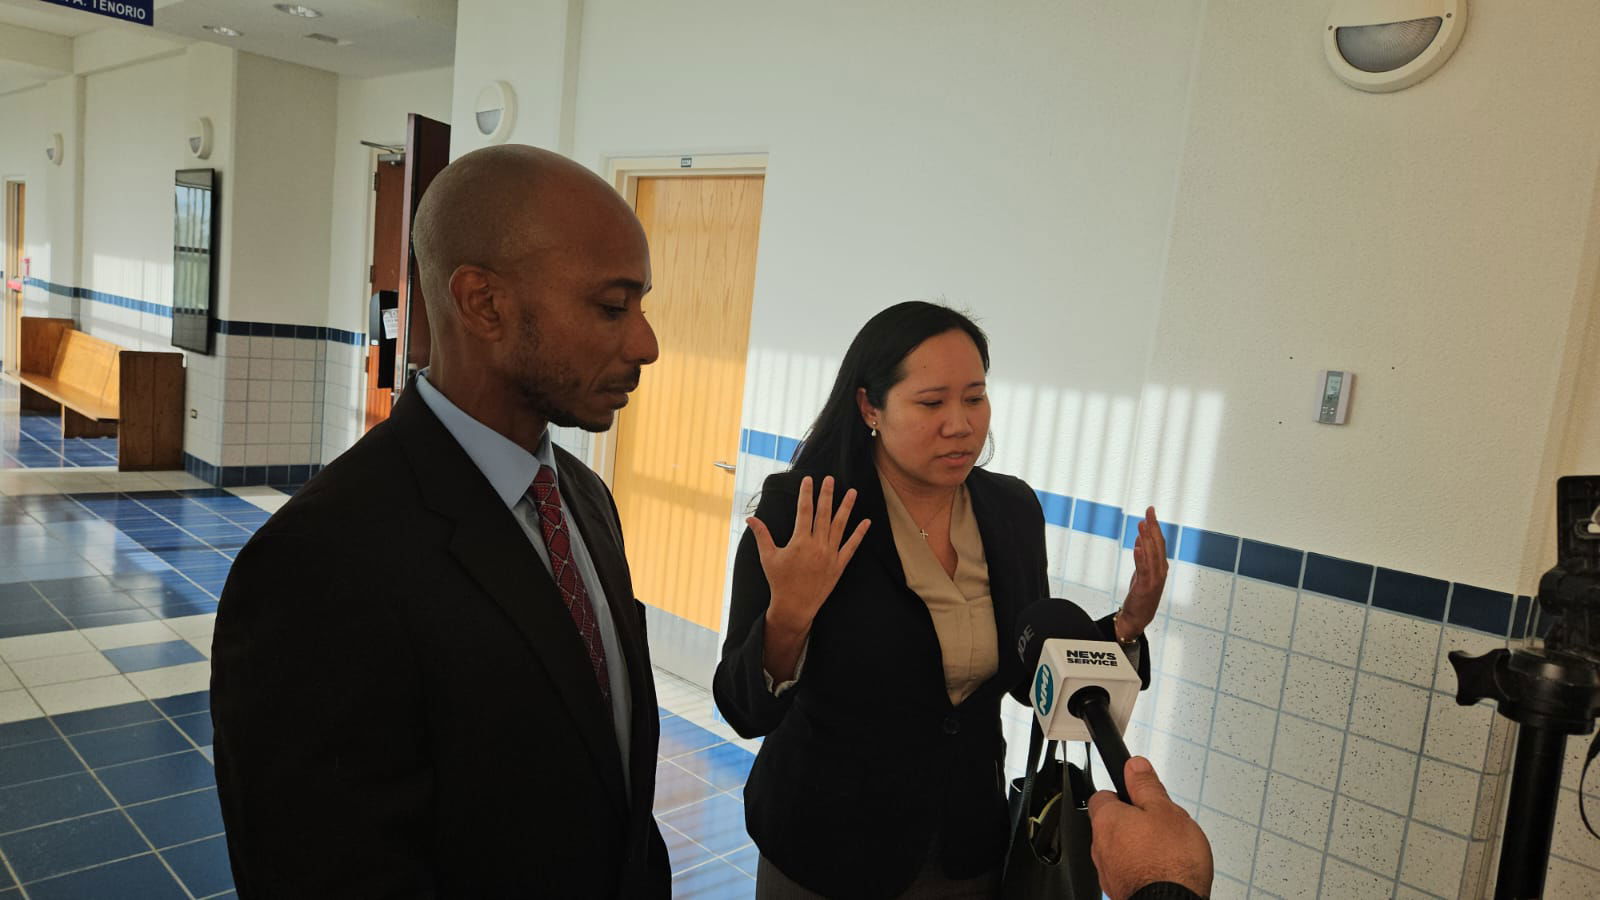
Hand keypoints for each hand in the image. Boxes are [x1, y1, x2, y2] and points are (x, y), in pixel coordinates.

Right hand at [747, 476, 870, 634]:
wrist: (795, 606)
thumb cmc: (779, 581)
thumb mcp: (768, 557)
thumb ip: (761, 535)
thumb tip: (750, 518)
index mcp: (800, 541)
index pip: (804, 511)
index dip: (806, 494)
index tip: (808, 479)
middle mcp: (817, 546)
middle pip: (824, 514)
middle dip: (826, 494)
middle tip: (829, 479)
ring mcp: (830, 555)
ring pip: (840, 526)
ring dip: (846, 508)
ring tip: (852, 492)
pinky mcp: (839, 565)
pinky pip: (851, 547)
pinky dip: (859, 534)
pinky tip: (866, 522)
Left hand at [1086, 757, 1211, 899]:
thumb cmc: (1169, 864)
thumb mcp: (1165, 811)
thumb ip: (1147, 786)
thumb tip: (1135, 766)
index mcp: (1107, 820)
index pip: (1103, 794)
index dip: (1124, 791)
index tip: (1140, 792)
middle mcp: (1100, 846)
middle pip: (1113, 823)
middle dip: (1134, 821)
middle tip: (1159, 823)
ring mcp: (1109, 871)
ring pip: (1121, 848)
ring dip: (1138, 846)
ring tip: (1166, 849)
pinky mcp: (1120, 890)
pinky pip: (1128, 870)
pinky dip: (1142, 867)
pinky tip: (1163, 870)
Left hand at [1119, 507, 1167, 637]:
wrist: (1137, 617)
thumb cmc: (1141, 595)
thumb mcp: (1141, 572)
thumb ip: (1142, 556)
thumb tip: (1140, 537)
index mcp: (1160, 566)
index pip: (1159, 541)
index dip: (1155, 526)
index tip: (1150, 511)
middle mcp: (1161, 570)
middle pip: (1158, 544)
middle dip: (1153, 527)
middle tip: (1149, 511)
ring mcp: (1155, 578)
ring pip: (1152, 554)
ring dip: (1147, 538)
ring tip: (1143, 524)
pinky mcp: (1146, 586)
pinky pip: (1144, 569)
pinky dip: (1141, 557)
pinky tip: (1137, 546)